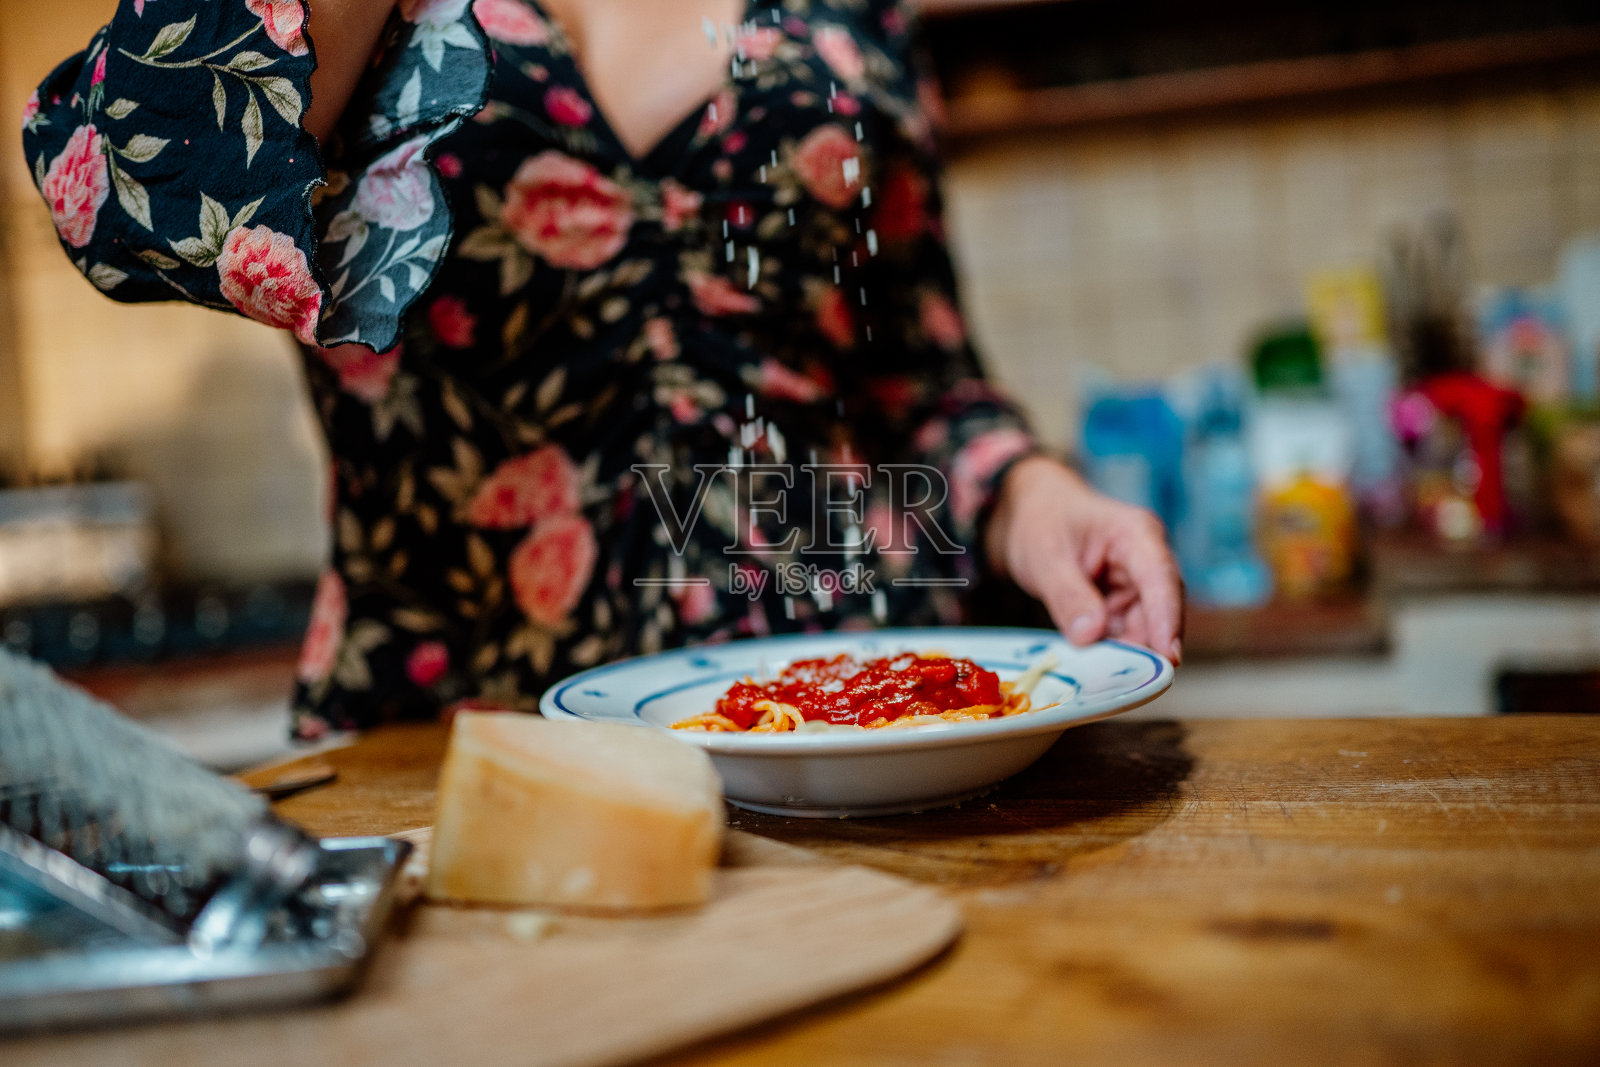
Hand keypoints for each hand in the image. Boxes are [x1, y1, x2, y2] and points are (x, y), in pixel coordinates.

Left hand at [984, 456, 1183, 663]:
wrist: (1030, 512)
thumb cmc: (1041, 521)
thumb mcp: (1045, 555)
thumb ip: (1068, 594)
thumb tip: (1091, 637)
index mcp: (1136, 534)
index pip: (1160, 578)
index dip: (1167, 620)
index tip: (1169, 658)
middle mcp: (1147, 560)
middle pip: (1160, 610)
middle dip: (1148, 648)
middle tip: (1130, 683)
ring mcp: (1137, 585)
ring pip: (1145, 628)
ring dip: (1129, 654)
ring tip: (1106, 679)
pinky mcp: (1124, 604)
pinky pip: (1126, 634)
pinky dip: (1114, 652)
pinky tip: (1098, 670)